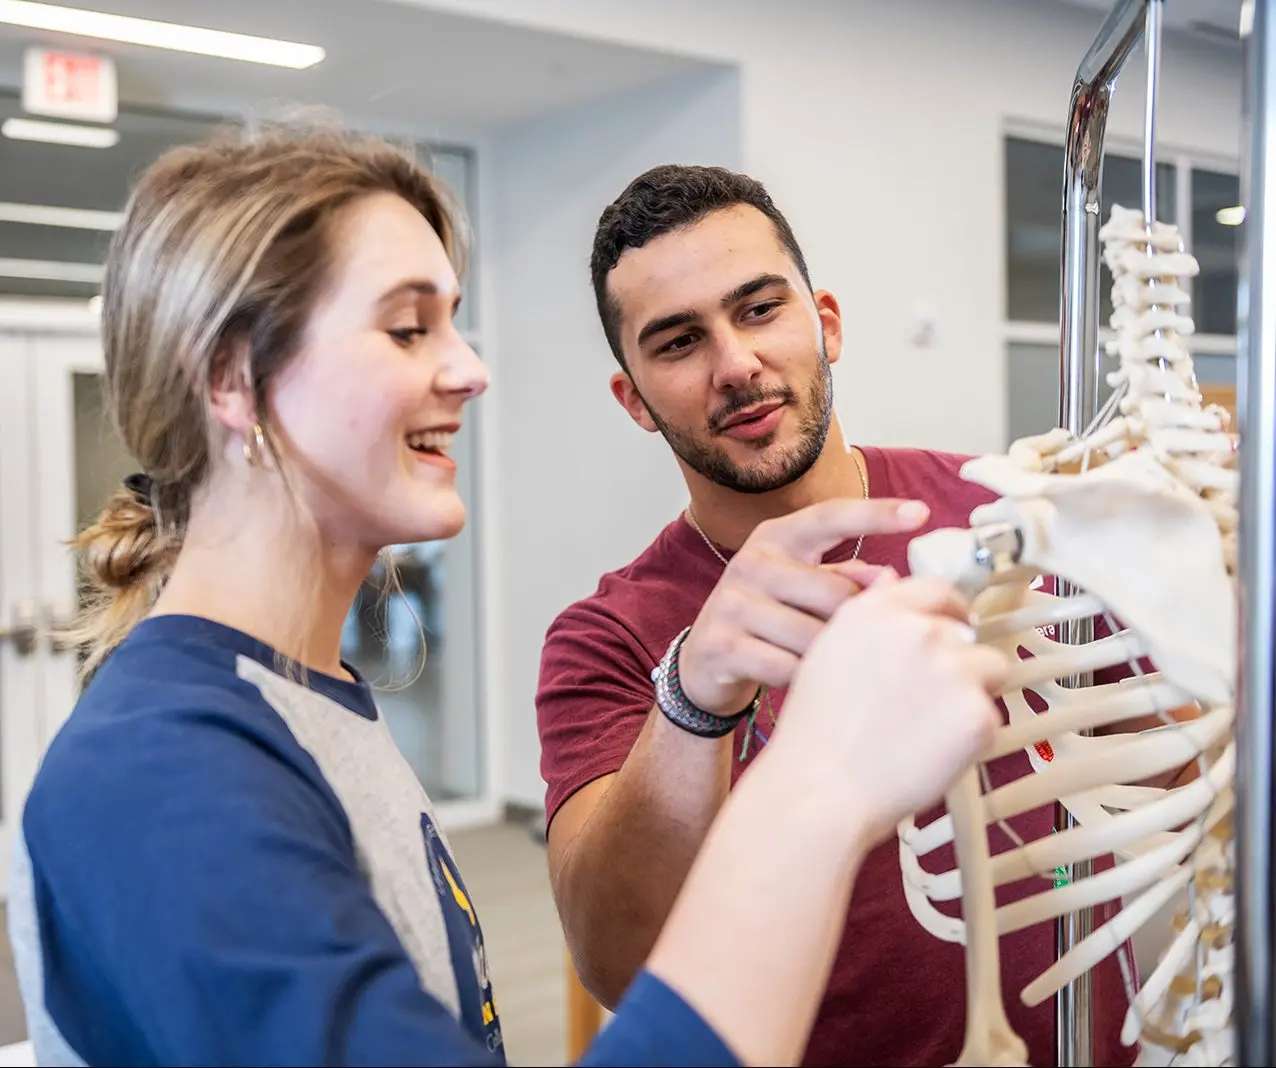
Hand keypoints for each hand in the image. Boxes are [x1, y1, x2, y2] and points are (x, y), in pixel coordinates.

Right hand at [677, 498, 931, 715]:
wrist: (704, 663)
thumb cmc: (770, 621)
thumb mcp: (802, 590)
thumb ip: (845, 579)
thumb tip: (891, 577)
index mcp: (776, 538)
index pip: (830, 517)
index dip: (877, 514)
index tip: (922, 513)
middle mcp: (750, 561)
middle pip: (833, 593)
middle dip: (856, 627)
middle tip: (863, 650)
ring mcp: (731, 602)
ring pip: (812, 636)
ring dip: (829, 660)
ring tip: (830, 670)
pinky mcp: (719, 643)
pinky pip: (786, 667)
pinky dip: (804, 682)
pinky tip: (804, 685)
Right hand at [775, 572, 1007, 843]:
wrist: (821, 788)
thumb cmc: (817, 734)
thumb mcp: (829, 652)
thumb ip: (872, 618)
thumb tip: (897, 589)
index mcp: (876, 611)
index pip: (937, 590)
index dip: (949, 611)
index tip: (955, 626)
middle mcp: (917, 630)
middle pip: (965, 634)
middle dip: (956, 662)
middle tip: (927, 701)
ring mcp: (951, 669)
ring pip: (989, 671)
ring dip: (969, 695)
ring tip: (927, 729)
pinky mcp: (976, 712)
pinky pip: (991, 718)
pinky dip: (972, 738)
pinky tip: (931, 752)